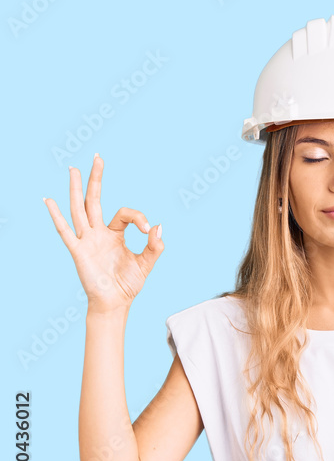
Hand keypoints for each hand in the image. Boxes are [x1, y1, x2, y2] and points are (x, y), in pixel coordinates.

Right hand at [43, 154, 163, 314]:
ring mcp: (87, 240)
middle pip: (94, 200)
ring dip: (76, 189)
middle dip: (96, 179)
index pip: (125, 214)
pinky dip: (57, 216)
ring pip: (79, 209)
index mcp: (115, 234)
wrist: (115, 303)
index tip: (148, 229)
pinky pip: (65, 231)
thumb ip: (154, 246)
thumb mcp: (146, 263)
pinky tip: (48, 200)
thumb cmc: (128, 284)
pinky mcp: (78, 251)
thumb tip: (158, 226)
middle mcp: (99, 233)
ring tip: (73, 169)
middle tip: (98, 157)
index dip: (138, 217)